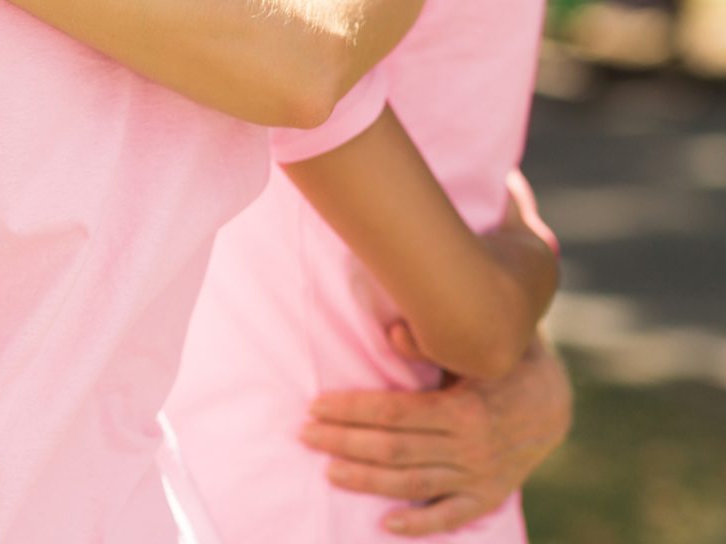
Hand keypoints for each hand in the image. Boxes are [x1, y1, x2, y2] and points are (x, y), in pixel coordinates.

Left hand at [301, 337, 573, 535]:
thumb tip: (393, 333)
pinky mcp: (487, 497)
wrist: (553, 403)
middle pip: (393, 449)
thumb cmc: (498, 365)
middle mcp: (469, 447)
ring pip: (412, 483)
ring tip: (329, 471)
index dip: (351, 411)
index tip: (316, 406)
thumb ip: (433, 344)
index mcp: (462, 409)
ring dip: (366, 480)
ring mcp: (478, 476)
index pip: (392, 413)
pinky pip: (451, 517)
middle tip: (305, 435)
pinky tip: (386, 524)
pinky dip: (420, 525)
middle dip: (344, 442)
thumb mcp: (473, 349)